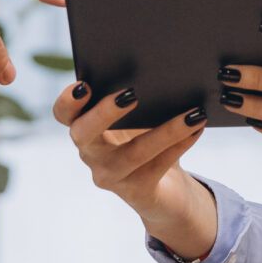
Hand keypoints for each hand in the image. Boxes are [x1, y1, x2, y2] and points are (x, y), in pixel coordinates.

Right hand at [54, 82, 218, 261]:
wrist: (164, 188)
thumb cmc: (147, 138)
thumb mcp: (139, 117)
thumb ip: (137, 96)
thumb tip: (162, 70)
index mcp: (85, 127)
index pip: (63, 114)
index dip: (67, 101)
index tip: (84, 85)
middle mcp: (90, 153)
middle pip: (83, 133)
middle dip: (104, 113)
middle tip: (131, 94)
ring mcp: (110, 175)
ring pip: (134, 152)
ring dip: (166, 130)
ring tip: (193, 113)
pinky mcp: (136, 191)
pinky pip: (158, 166)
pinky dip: (180, 144)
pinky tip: (198, 127)